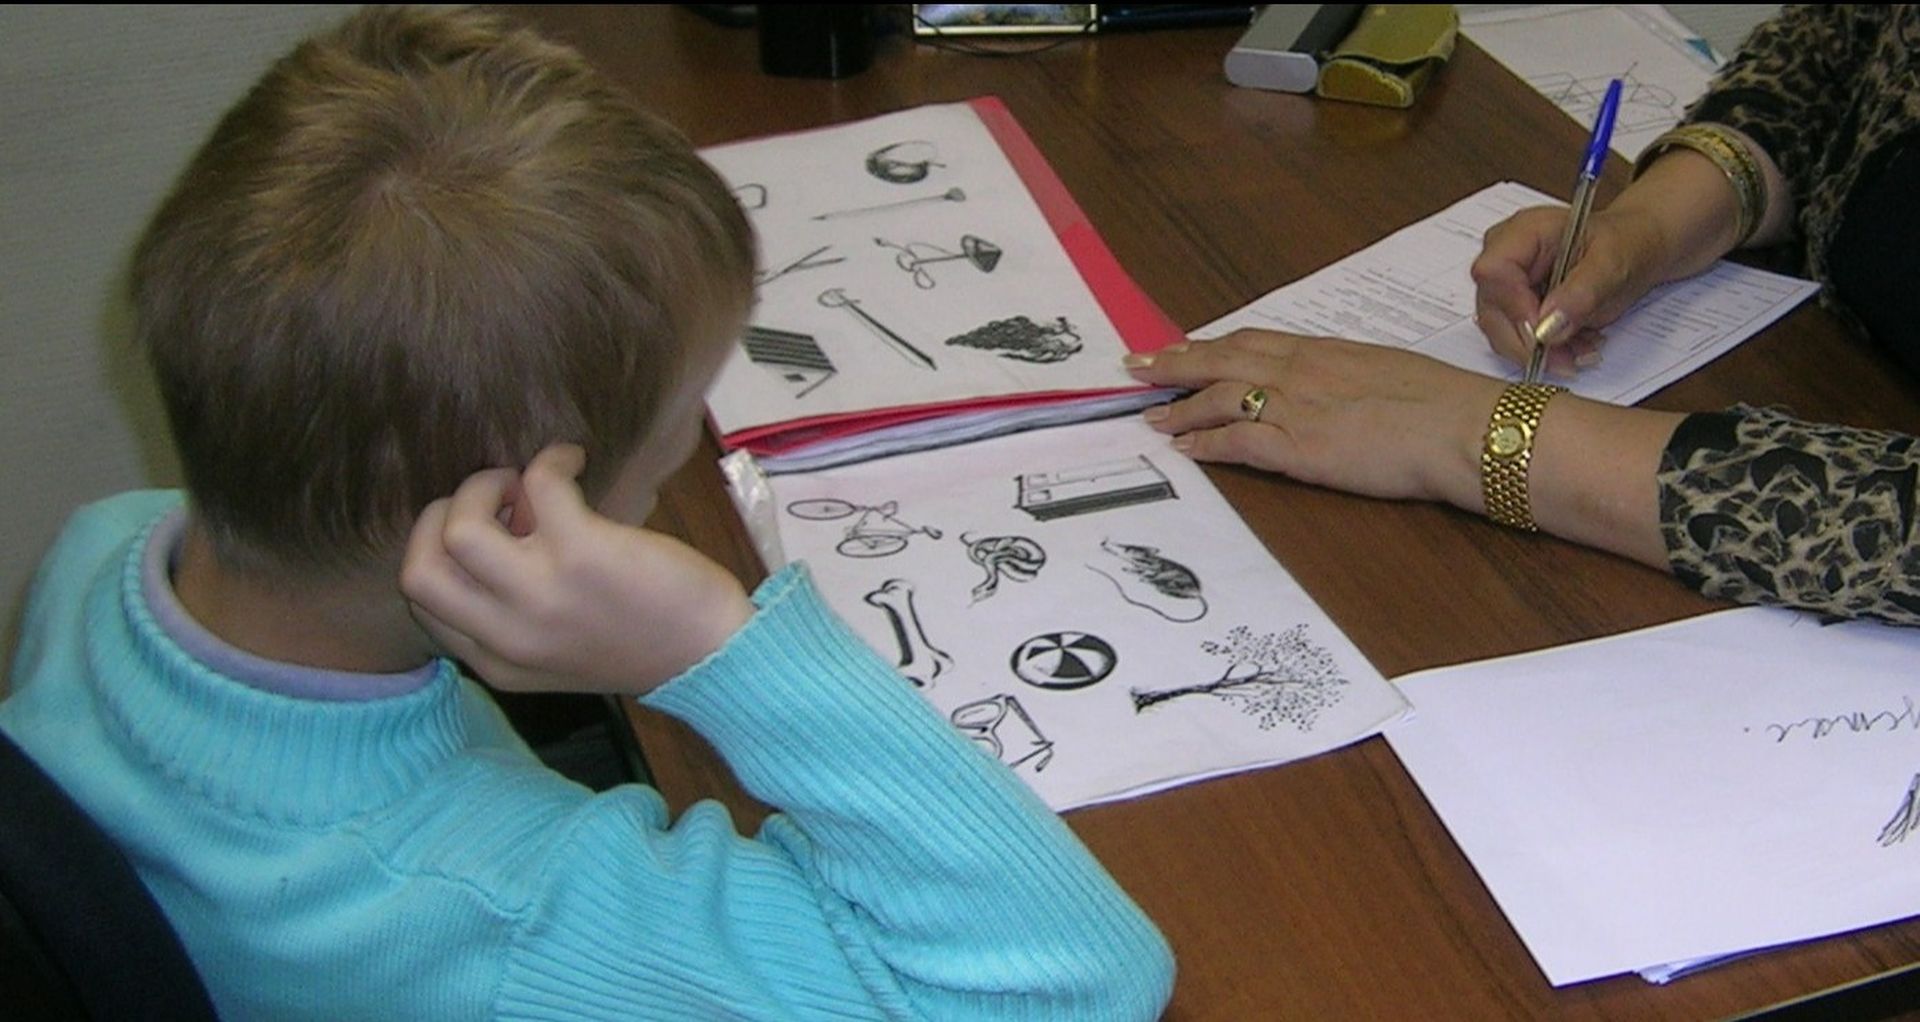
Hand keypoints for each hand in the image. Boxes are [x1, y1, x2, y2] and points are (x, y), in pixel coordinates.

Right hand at [400, 444, 753, 695]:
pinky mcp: (581, 553)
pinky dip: (551, 460)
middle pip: (418, 570)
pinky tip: (572, 464)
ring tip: (524, 485)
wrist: (713, 653)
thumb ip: (511, 613)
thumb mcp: (554, 651)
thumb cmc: (641, 639)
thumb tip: (497, 524)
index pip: (423, 604)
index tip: (488, 533)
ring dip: (484, 488)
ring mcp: (541, 596)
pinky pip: (537, 482)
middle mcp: (508, 637)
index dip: (442, 553)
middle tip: (495, 504)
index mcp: (496, 663)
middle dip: (442, 518)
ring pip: (457, 527)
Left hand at [1126, 330, 1502, 510]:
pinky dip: (1205, 443)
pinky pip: (1237, 441)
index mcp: (1324, 351)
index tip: (1181, 345)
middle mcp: (1302, 371)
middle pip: (1222, 359)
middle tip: (1137, 366)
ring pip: (1219, 397)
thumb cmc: (1441, 402)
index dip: (1210, 345)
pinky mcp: (1300, 446)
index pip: (1252, 341)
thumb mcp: (1385, 371)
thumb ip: (1347, 375)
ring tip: (1150, 414)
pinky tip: (1184, 449)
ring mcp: (1297, 407)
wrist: (1463, 427)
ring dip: (1180, 406)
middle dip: (1175, 363)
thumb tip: (1334, 384)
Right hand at [1469, 204, 1671, 375]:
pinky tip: (1574, 347)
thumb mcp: (1612, 264)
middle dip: (1528, 342)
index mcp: (1524, 232)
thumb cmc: (1624, 243)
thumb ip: (1580, 294)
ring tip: (1580, 350)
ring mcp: (1506, 284)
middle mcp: (1505, 257)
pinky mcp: (1514, 307)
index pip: (1493, 272)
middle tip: (1566, 358)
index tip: (1544, 333)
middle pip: (1491, 309)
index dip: (1514, 308)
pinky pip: (1516, 340)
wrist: (1633, 249)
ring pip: (1500, 332)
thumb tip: (1548, 327)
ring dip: (1539, 352)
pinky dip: (1546, 352)